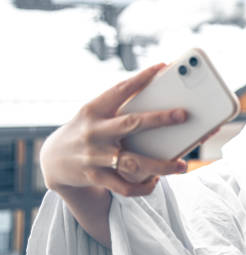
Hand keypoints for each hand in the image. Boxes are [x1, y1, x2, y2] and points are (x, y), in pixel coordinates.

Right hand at [40, 63, 216, 196]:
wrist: (53, 159)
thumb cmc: (86, 130)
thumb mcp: (95, 114)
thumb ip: (120, 109)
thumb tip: (159, 102)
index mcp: (94, 110)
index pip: (120, 90)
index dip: (142, 78)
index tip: (163, 67)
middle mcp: (94, 131)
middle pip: (131, 124)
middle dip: (159, 119)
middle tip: (183, 115)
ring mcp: (94, 156)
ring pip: (134, 162)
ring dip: (161, 165)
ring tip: (182, 165)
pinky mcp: (96, 177)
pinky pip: (125, 186)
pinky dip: (143, 186)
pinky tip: (156, 181)